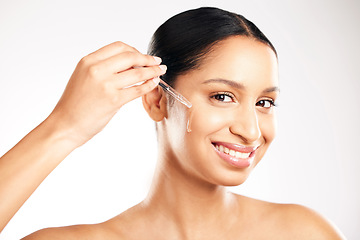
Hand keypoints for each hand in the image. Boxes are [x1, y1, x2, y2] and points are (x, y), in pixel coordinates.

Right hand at [49, 41, 165, 145]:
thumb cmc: (74, 104)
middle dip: (147, 59)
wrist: (64, 125)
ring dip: (153, 71)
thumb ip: (103, 68)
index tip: (143, 56)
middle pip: (130, 56)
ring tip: (160, 71)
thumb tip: (130, 65)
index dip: (135, 50)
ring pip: (137, 73)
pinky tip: (154, 83)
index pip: (118, 47)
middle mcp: (96, 69)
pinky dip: (149, 85)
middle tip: (157, 62)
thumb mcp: (84, 77)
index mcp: (88, 61)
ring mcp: (105, 85)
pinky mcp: (113, 100)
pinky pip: (137, 89)